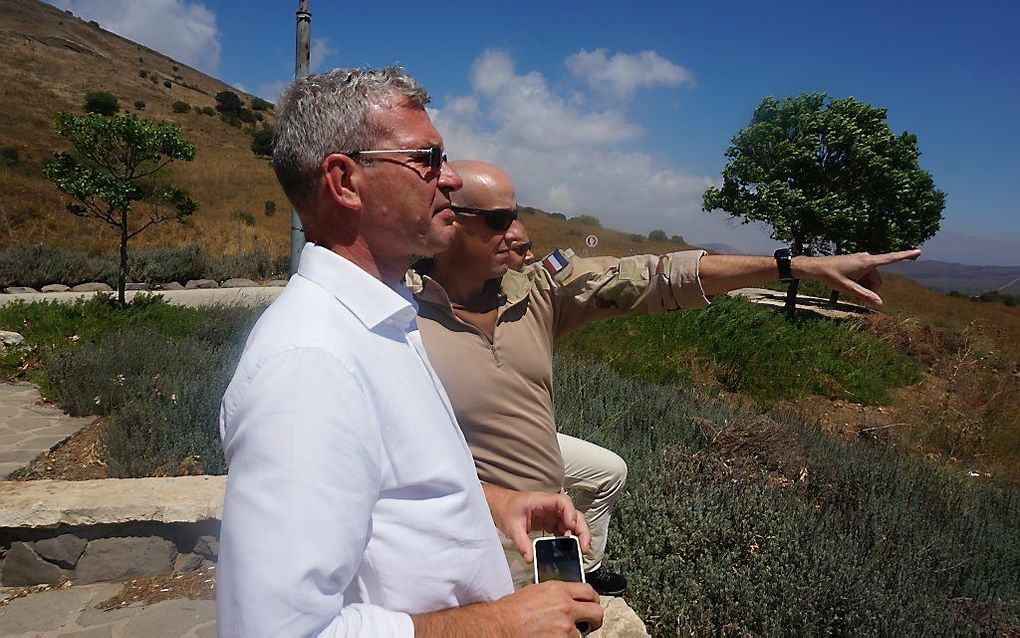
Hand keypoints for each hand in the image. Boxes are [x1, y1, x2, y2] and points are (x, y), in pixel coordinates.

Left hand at [483, 485, 590, 562]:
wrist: (498, 505)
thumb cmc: (505, 509)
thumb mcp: (512, 527)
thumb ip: (522, 543)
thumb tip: (530, 558)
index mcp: (542, 501)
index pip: (563, 502)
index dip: (570, 513)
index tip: (571, 527)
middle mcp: (550, 506)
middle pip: (574, 514)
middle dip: (581, 529)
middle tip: (583, 547)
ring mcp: (552, 514)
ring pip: (572, 522)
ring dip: (578, 535)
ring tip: (578, 551)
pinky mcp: (551, 522)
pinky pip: (565, 529)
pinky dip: (569, 539)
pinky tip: (568, 549)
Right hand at [490, 581, 603, 636]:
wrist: (501, 626)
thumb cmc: (512, 611)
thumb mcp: (536, 591)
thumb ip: (556, 594)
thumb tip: (567, 598)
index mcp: (559, 590)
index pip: (589, 591)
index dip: (593, 599)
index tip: (592, 603)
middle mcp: (566, 607)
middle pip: (596, 612)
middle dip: (595, 618)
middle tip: (590, 622)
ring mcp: (566, 627)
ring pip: (582, 633)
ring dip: (572, 634)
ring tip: (557, 633)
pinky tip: (552, 637)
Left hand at [794, 249, 920, 306]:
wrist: (816, 267)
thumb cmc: (830, 276)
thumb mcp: (847, 288)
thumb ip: (864, 295)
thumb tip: (880, 304)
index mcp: (867, 262)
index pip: (890, 258)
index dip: (905, 255)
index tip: (918, 251)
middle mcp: (867, 258)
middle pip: (878, 279)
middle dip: (870, 288)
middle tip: (854, 293)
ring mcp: (862, 260)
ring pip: (871, 279)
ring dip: (864, 286)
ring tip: (849, 287)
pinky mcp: (858, 263)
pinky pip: (865, 275)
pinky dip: (860, 282)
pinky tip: (849, 284)